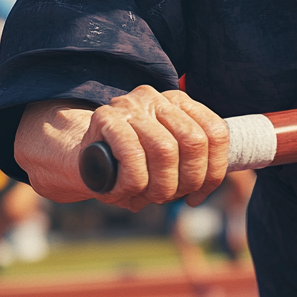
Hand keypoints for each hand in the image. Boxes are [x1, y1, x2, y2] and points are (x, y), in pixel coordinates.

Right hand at [14, 87, 229, 211]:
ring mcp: (132, 105)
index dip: (214, 170)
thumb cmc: (130, 165)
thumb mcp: (166, 162)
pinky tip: (127, 190)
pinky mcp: (105, 118)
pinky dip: (134, 182)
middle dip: (188, 180)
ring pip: (166, 150)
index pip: (215, 132)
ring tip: (148, 197)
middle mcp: (158, 98)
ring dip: (160, 186)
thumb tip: (208, 186)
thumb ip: (191, 164)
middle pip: (195, 142)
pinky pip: (133, 155)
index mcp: (180, 102)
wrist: (80, 157)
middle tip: (170, 198)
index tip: (199, 194)